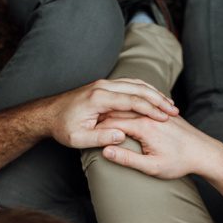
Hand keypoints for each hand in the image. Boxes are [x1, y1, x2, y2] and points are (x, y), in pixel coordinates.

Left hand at [48, 78, 177, 148]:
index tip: (165, 118)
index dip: (150, 109)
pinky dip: (145, 90)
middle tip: (174, 112)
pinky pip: (130, 84)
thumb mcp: (78, 138)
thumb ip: (100, 138)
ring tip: (170, 106)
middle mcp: (103, 87)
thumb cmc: (63, 128)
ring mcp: (104, 84)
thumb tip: (121, 136)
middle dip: (158, 99)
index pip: (131, 101)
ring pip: (136, 84)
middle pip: (138, 89)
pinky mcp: (105, 86)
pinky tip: (155, 99)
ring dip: (154, 94)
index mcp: (99, 98)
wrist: (48, 113)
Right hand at [97, 113, 221, 179]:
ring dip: (112, 110)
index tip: (83, 131)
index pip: (111, 121)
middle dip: (101, 116)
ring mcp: (156, 112)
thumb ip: (127, 159)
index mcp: (144, 126)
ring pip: (128, 107)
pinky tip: (117, 114)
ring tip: (97, 117)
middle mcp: (149, 115)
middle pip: (118, 111)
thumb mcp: (151, 167)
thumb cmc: (179, 163)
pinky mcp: (161, 112)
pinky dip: (126, 110)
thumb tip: (105, 151)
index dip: (96, 126)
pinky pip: (139, 107)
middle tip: (85, 123)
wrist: (204, 153)